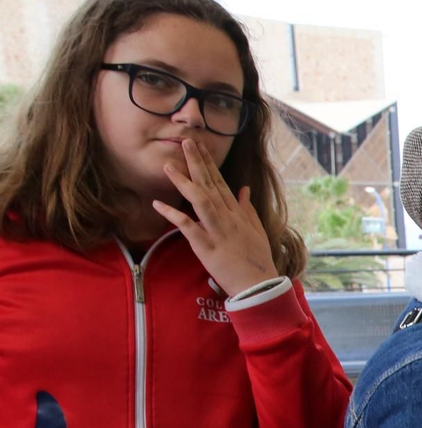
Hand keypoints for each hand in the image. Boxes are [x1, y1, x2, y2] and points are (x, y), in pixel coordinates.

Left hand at [154, 139, 279, 296]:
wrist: (259, 286)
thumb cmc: (256, 259)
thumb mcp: (256, 230)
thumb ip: (248, 208)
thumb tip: (244, 188)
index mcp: (238, 213)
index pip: (221, 183)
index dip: (209, 164)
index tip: (200, 147)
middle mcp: (228, 217)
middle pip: (210, 185)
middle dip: (197, 163)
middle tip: (186, 142)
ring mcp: (217, 231)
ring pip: (200, 200)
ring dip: (183, 182)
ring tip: (168, 165)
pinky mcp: (207, 246)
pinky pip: (187, 227)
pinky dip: (172, 215)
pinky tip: (157, 204)